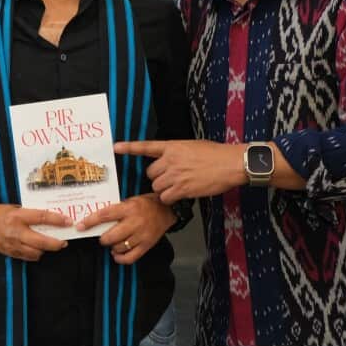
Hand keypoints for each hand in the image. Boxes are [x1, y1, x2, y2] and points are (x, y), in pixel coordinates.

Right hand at [0, 202, 70, 261]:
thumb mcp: (15, 208)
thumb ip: (30, 214)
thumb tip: (49, 218)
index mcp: (17, 216)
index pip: (42, 218)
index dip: (57, 220)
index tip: (68, 222)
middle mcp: (15, 231)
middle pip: (41, 241)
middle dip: (56, 243)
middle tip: (64, 242)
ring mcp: (12, 244)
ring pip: (36, 252)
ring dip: (45, 250)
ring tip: (50, 245)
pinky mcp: (10, 252)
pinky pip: (27, 257)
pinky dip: (35, 254)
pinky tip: (37, 249)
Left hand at [77, 192, 174, 264]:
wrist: (166, 210)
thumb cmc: (145, 204)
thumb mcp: (130, 201)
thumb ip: (116, 210)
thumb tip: (96, 220)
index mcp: (128, 208)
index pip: (104, 215)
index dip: (90, 222)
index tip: (80, 226)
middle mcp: (134, 222)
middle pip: (110, 236)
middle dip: (103, 238)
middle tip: (103, 237)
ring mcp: (141, 235)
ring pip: (119, 247)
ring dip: (112, 247)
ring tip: (113, 243)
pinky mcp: (146, 245)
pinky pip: (130, 257)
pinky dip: (120, 258)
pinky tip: (117, 254)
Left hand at [114, 140, 247, 203]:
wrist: (229, 163)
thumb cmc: (215, 154)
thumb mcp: (192, 146)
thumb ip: (177, 153)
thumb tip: (169, 161)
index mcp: (172, 146)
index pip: (146, 147)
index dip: (129, 148)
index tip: (116, 147)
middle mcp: (170, 160)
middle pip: (151, 173)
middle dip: (158, 178)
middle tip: (172, 178)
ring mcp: (175, 175)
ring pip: (157, 187)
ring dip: (164, 189)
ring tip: (179, 186)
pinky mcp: (182, 188)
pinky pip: (166, 197)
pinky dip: (171, 199)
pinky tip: (181, 194)